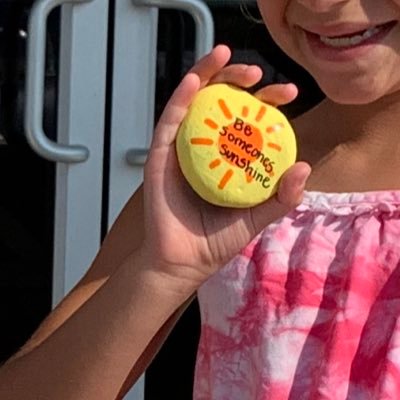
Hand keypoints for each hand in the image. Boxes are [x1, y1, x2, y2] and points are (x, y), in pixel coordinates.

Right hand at [141, 45, 310, 290]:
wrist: (184, 261)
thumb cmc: (217, 240)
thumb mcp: (257, 216)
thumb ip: (281, 196)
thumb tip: (304, 167)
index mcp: (228, 159)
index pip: (246, 121)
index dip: (266, 102)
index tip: (289, 94)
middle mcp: (204, 149)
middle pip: (219, 104)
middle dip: (237, 81)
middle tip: (258, 73)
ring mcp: (181, 150)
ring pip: (192, 103)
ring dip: (206, 75)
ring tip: (224, 55)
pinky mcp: (160, 156)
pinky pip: (169, 122)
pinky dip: (180, 99)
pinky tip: (194, 81)